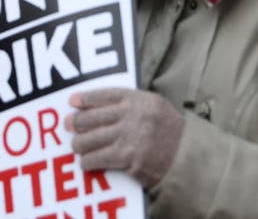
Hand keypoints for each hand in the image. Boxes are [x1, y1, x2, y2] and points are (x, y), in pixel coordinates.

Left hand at [66, 87, 183, 188]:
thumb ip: (129, 102)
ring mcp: (131, 138)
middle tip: (68, 125)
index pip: (105, 95)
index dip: (85, 98)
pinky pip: (100, 158)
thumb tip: (95, 106)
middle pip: (93, 117)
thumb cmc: (168, 130)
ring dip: (79, 144)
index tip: (72, 101)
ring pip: (92, 139)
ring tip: (76, 146)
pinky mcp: (130, 159)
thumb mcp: (153, 105)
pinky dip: (89, 161)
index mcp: (138, 99)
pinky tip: (85, 162)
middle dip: (76, 122)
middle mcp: (133, 116)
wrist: (189, 156)